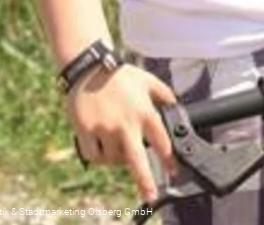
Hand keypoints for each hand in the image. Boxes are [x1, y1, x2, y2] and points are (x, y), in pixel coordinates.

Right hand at [67, 65, 177, 203]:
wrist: (88, 69)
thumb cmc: (120, 75)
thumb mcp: (148, 81)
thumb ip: (165, 95)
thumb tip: (177, 107)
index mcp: (144, 112)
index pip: (161, 141)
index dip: (169, 159)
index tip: (173, 171)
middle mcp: (126, 123)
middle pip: (137, 159)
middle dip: (145, 180)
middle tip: (151, 195)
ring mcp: (105, 128)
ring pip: (114, 158)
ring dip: (118, 158)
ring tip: (118, 144)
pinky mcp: (86, 131)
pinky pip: (95, 155)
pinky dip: (100, 156)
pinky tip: (102, 147)